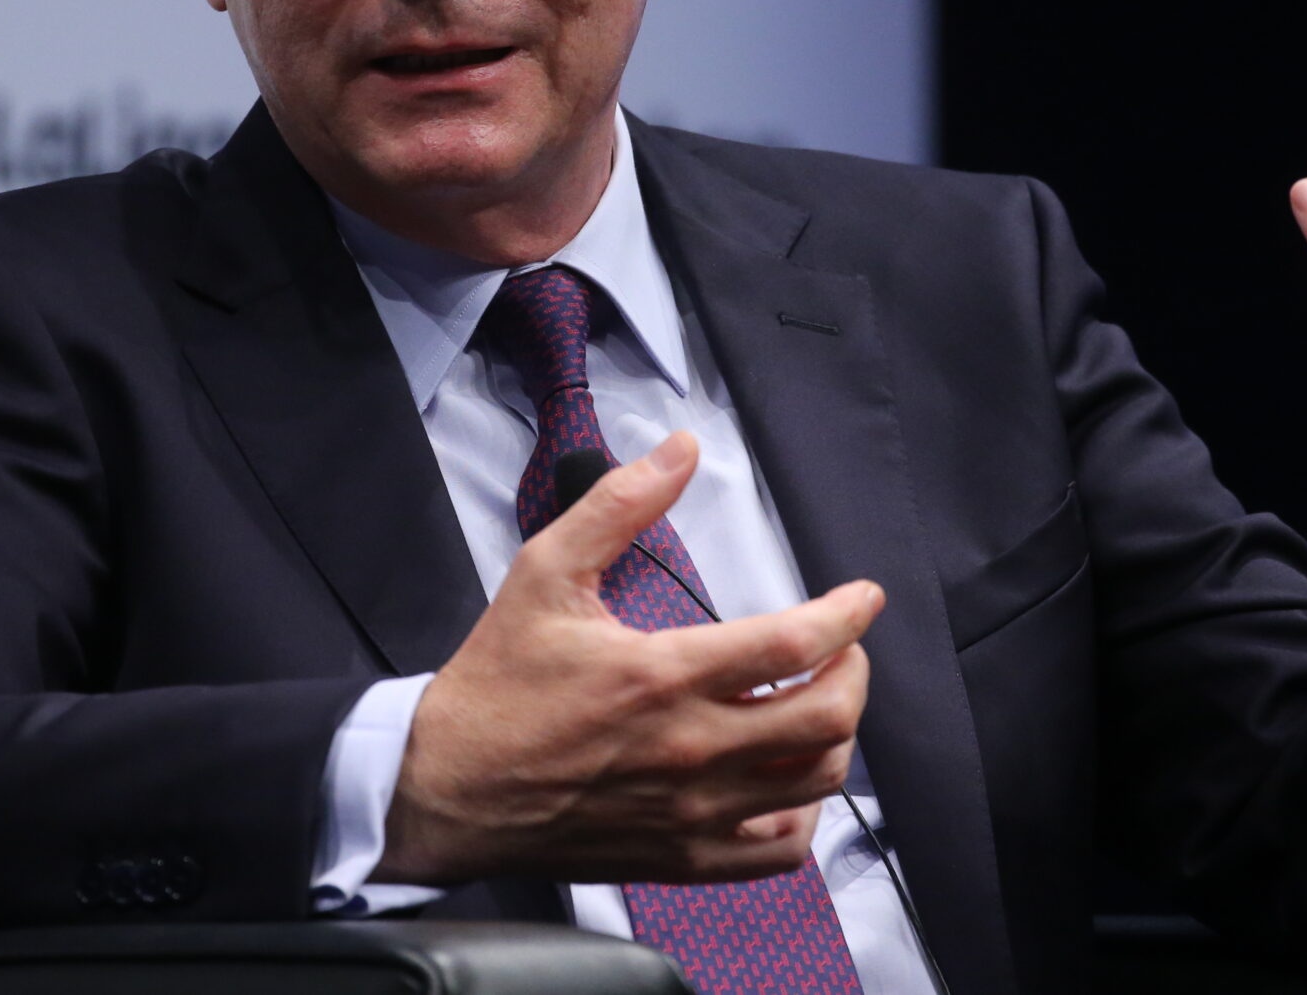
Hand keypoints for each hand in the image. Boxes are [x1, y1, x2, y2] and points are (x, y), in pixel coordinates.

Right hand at [375, 431, 883, 886]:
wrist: (444, 789)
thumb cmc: (496, 684)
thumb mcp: (545, 572)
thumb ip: (619, 505)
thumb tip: (681, 451)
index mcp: (662, 674)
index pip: (795, 645)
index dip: (848, 615)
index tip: (863, 598)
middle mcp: (690, 749)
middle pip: (828, 719)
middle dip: (855, 672)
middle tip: (843, 648)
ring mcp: (691, 810)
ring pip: (816, 782)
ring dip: (835, 735)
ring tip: (816, 701)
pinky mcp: (681, 855)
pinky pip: (778, 848)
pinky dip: (803, 812)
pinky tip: (784, 776)